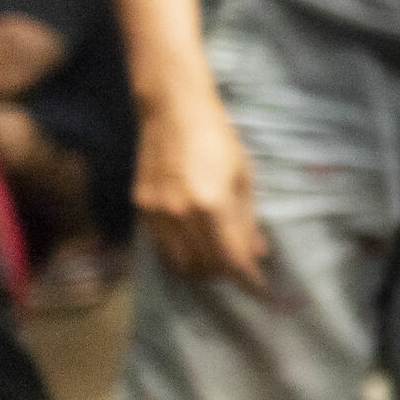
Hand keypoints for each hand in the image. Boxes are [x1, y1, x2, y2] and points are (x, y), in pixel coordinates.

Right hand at [135, 88, 266, 289]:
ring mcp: (156, 212)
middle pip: (205, 266)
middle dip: (227, 276)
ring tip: (219, 262)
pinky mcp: (140, 207)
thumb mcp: (243, 178)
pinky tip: (193, 246)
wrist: (172, 111)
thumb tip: (257, 253)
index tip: (260, 288)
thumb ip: (248, 220)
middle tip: (241, 272)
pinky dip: (179, 254)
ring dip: (202, 269)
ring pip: (179, 262)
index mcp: (213, 204)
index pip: (232, 259)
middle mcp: (181, 213)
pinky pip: (161, 246)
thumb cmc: (218, 140)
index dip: (248, 279)